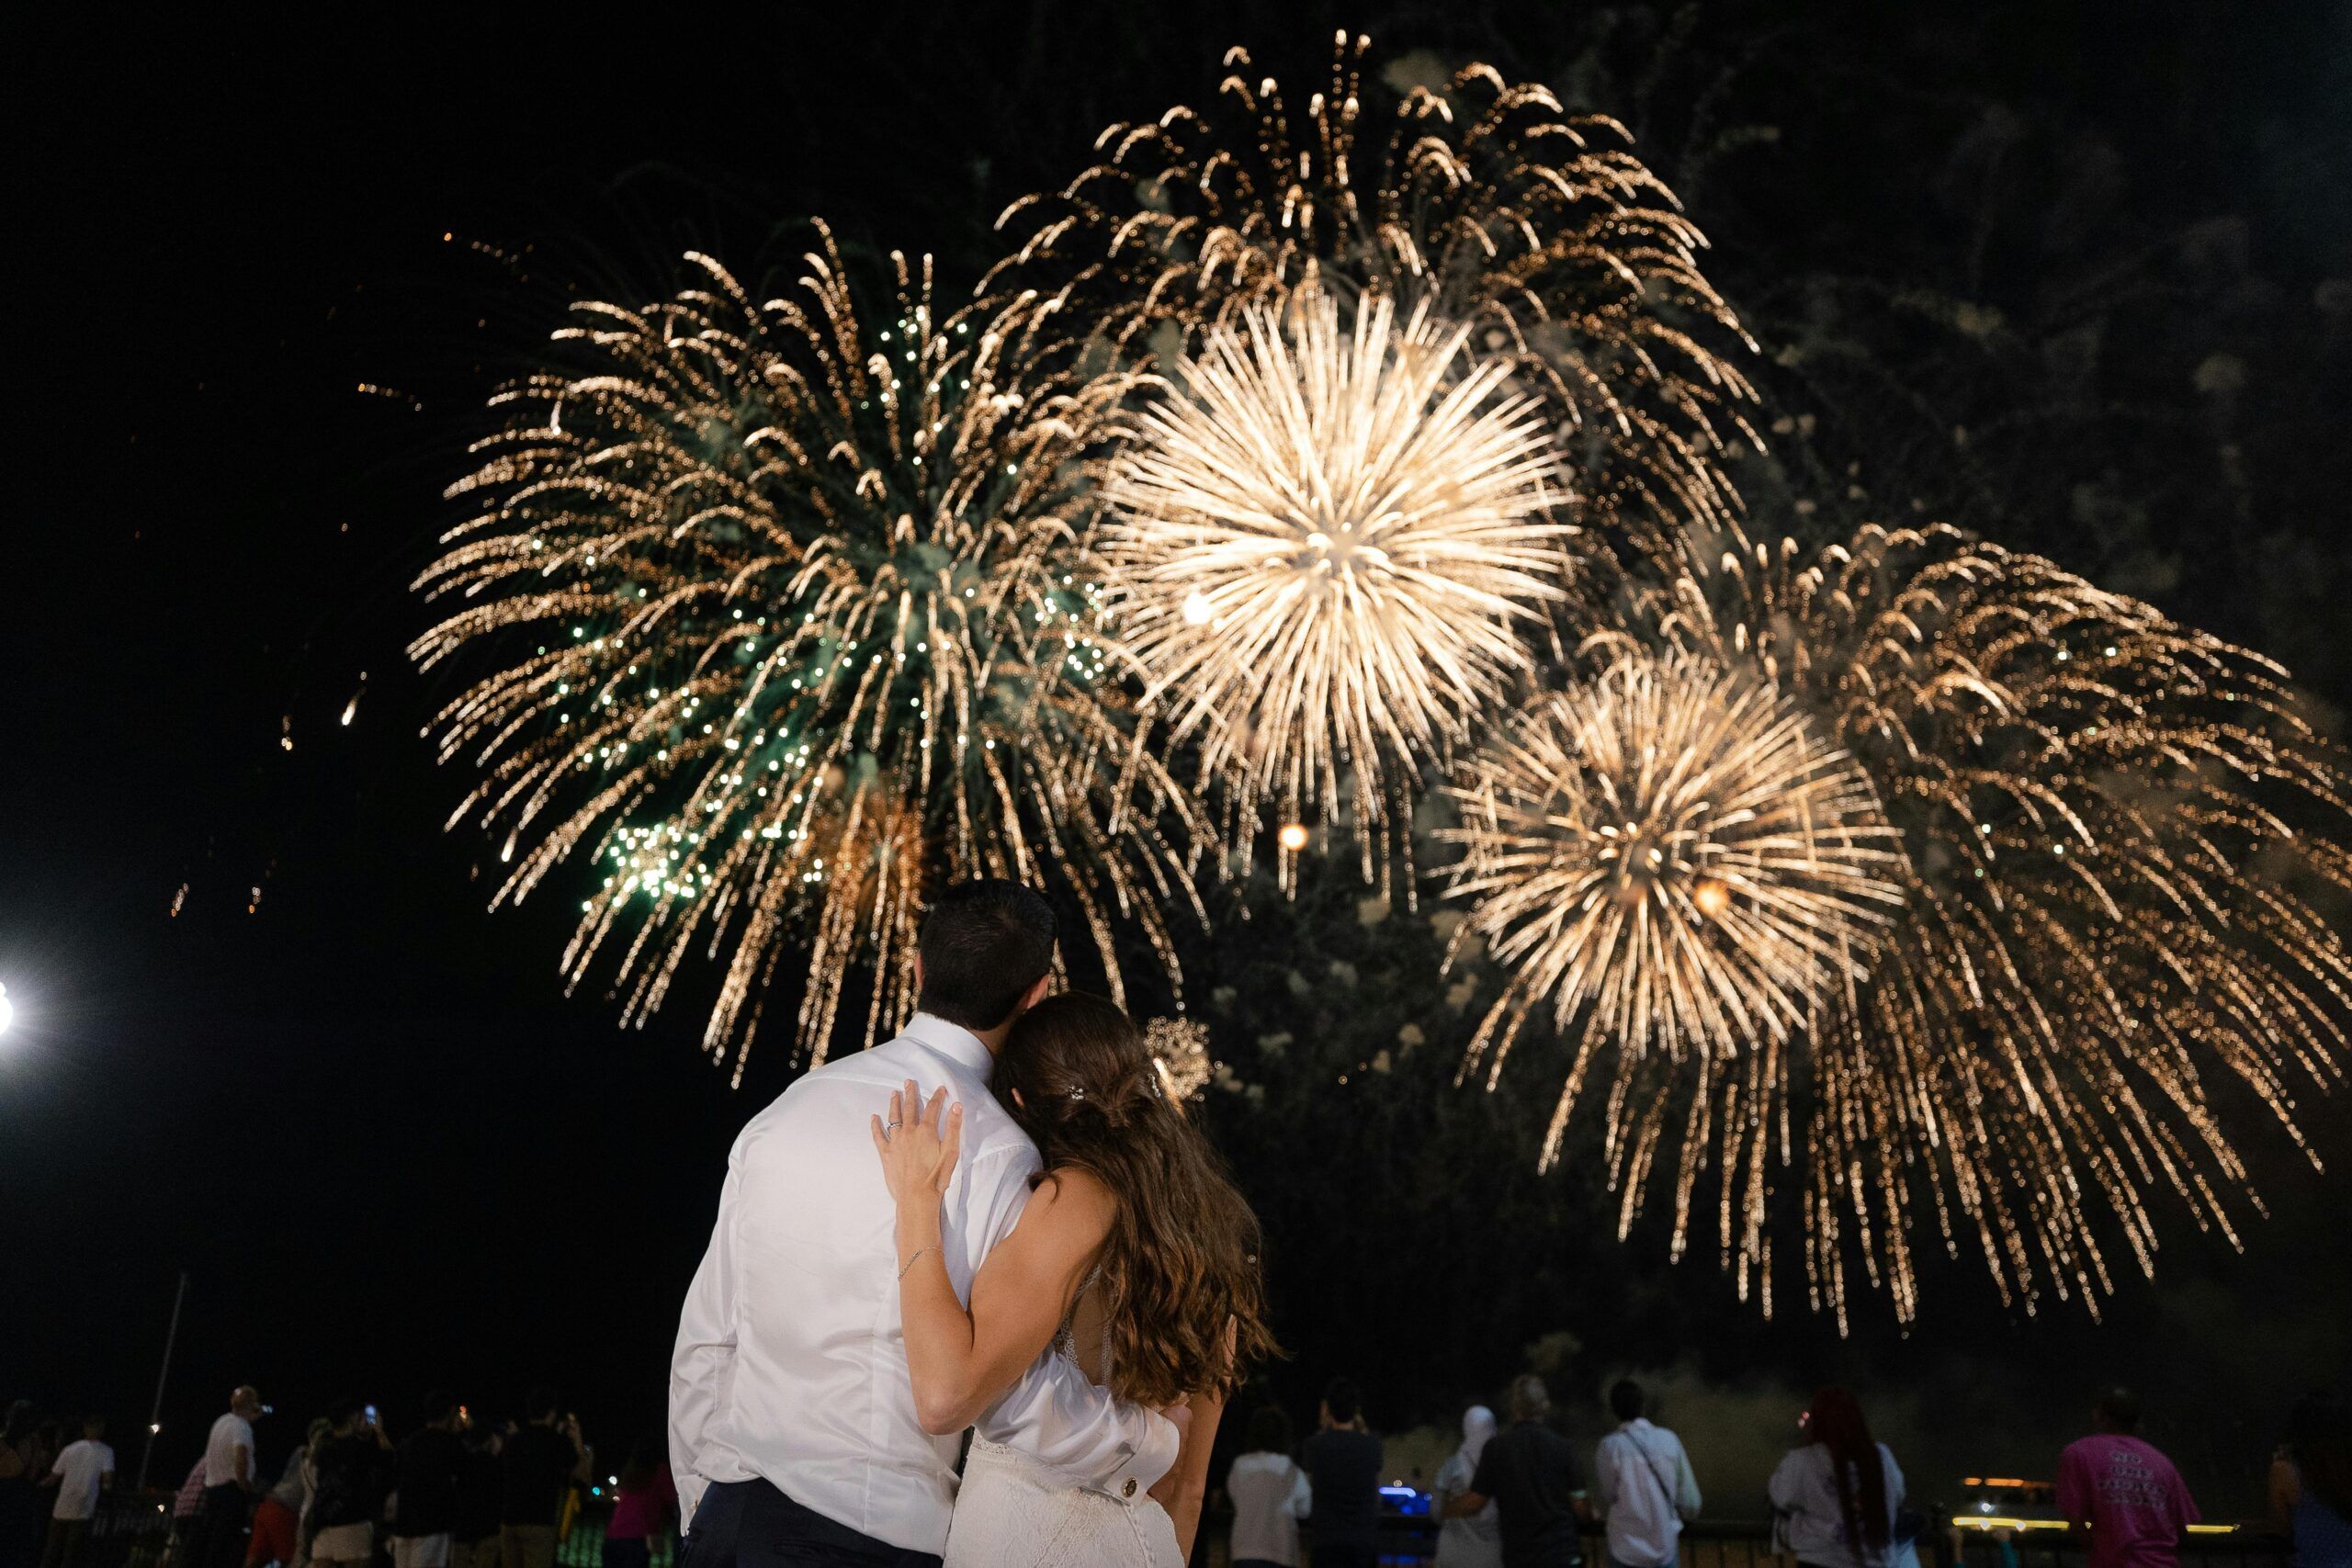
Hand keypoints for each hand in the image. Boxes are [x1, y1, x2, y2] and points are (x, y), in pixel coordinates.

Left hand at [871, 1080, 962, 1206]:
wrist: (916, 1197)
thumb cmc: (936, 1177)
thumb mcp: (951, 1152)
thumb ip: (954, 1127)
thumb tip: (957, 1106)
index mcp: (926, 1131)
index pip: (933, 1108)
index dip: (938, 1097)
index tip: (941, 1088)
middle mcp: (909, 1132)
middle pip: (910, 1108)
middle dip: (911, 1094)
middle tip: (909, 1082)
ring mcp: (896, 1142)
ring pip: (894, 1117)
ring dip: (894, 1104)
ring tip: (894, 1093)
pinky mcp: (886, 1153)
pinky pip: (878, 1135)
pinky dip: (875, 1125)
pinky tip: (874, 1117)